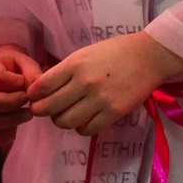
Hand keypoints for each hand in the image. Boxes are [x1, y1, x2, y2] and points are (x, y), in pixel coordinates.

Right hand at [0, 45, 43, 145]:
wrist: (6, 75)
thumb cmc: (17, 69)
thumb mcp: (26, 63)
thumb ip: (33, 73)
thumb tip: (37, 87)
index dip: (13, 84)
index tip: (25, 84)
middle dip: (9, 104)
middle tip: (26, 101)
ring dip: (9, 121)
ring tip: (26, 114)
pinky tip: (14, 132)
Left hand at [26, 34, 182, 135]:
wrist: (148, 56)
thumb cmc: (115, 52)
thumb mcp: (85, 53)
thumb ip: (66, 70)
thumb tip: (43, 88)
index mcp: (75, 64)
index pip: (42, 86)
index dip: (33, 95)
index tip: (33, 98)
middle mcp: (84, 82)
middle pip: (49, 107)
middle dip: (41, 111)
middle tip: (44, 110)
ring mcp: (99, 99)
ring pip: (65, 122)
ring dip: (61, 121)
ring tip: (65, 115)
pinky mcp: (113, 112)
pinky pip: (87, 130)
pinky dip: (81, 128)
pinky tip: (84, 121)